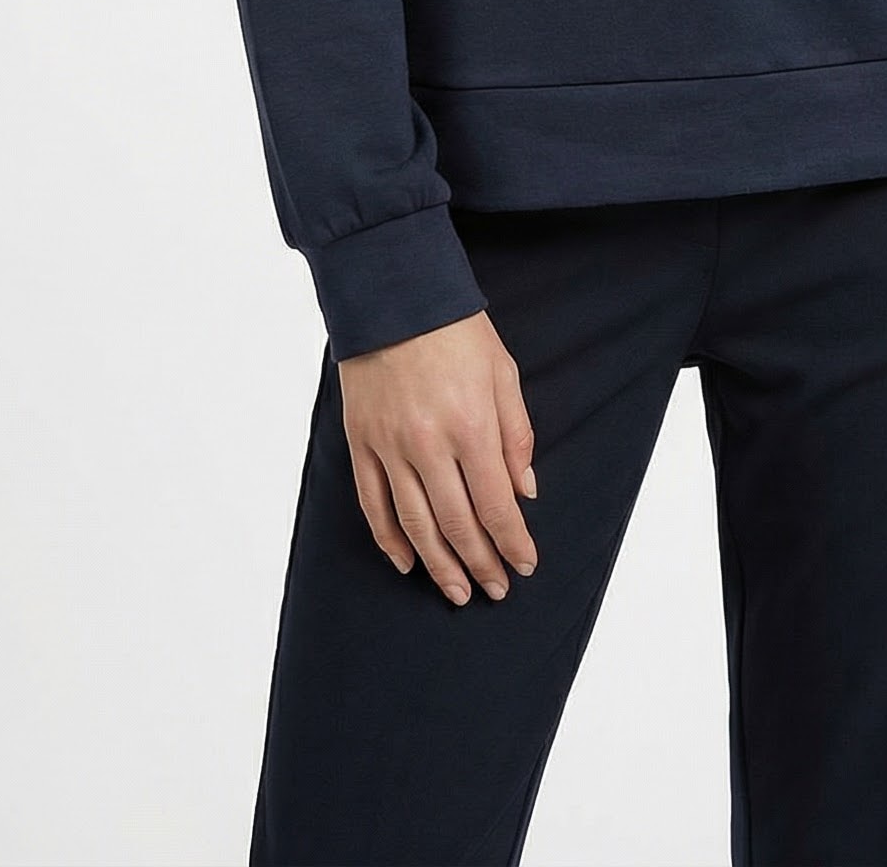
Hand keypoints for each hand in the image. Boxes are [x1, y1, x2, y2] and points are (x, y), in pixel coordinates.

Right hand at [338, 310, 540, 604]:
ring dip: (439, 565)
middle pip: (457, 524)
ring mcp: (390, 446)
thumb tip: (524, 492)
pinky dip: (389, 540)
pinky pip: (373, 504)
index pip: (496, 505)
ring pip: (415, 524)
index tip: (524, 566)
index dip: (512, 543)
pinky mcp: (361, 442)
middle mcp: (429, 444)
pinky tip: (407, 562)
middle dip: (480, 563)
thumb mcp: (503, 373)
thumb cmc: (456, 329)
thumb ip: (517, 435)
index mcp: (471, 425)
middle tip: (494, 590)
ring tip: (457, 591)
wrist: (393, 294)